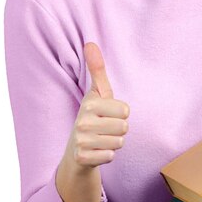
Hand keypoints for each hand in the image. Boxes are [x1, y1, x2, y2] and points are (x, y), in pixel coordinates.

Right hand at [64, 42, 129, 168]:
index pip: (126, 110)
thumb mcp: (97, 93)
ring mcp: (81, 141)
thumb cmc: (93, 116)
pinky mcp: (82, 158)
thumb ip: (97, 69)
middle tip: (105, 128)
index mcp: (90, 103)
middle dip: (118, 129)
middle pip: (124, 127)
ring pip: (119, 142)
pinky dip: (107, 155)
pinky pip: (110, 156)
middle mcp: (82, 121)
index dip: (121, 113)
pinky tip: (97, 151)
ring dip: (113, 142)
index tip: (107, 114)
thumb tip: (90, 43)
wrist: (76, 149)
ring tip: (101, 138)